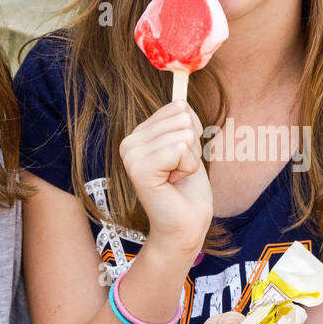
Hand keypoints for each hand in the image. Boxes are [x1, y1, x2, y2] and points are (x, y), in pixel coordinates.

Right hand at [119, 100, 212, 257]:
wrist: (186, 226)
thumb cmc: (188, 189)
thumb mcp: (188, 146)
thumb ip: (183, 120)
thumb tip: (181, 96)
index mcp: (139, 134)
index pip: (179, 107)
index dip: (192, 134)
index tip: (181, 159)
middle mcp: (129, 141)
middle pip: (183, 118)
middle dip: (192, 147)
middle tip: (179, 171)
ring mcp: (131, 155)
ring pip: (183, 133)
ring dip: (191, 159)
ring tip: (176, 177)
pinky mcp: (139, 169)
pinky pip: (180, 149)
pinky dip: (188, 167)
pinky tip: (174, 182)